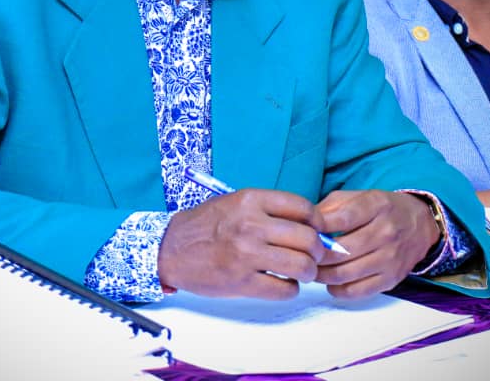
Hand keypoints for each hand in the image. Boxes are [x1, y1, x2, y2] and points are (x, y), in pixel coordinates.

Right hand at [157, 189, 325, 298]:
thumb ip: (269, 210)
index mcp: (251, 200)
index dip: (317, 222)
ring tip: (300, 272)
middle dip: (317, 251)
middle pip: (308, 239)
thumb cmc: (205, 225)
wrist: (171, 249)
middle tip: (312, 256)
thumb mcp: (235, 202)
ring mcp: (247, 254)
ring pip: (301, 265)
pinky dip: (290, 289)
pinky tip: (282, 284)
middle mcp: (251, 225)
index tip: (317, 230)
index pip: (303, 207)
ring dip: (308, 272)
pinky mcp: (242, 282)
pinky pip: (284, 289)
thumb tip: (308, 225)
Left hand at [313, 190, 438, 299]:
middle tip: (304, 255)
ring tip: (313, 269)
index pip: (342, 218)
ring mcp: (390, 257)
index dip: (319, 227)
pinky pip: (358, 291)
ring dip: (323, 275)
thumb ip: (332, 207)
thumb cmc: (382, 209)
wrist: (420, 225)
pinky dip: (339, 290)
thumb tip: (307, 223)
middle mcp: (386, 232)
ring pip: (346, 273)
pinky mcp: (391, 278)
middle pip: (341, 250)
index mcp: (376, 206)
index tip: (306, 232)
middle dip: (316, 255)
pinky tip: (331, 283)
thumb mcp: (359, 196)